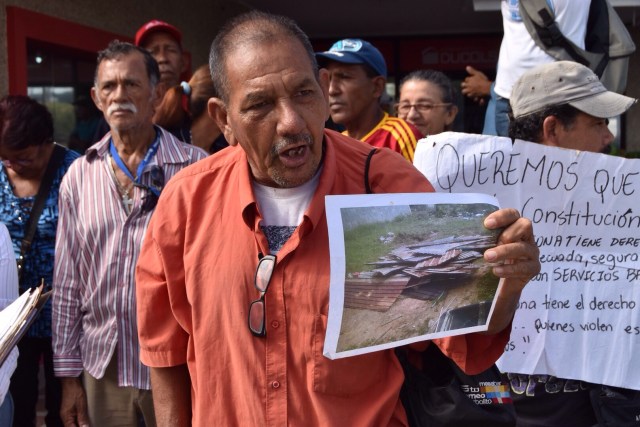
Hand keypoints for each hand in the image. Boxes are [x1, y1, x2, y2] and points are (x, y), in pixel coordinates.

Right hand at [60, 377, 89, 426]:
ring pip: (72, 423)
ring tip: (86, 424)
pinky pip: (72, 419)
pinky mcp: (68, 410)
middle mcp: (64, 417)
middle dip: (79, 426)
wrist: (71, 382)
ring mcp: (66, 413)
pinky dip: (77, 421)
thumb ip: (82, 418)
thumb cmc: (75, 392)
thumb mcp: (81, 405)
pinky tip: (83, 420)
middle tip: (87, 425)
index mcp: (66, 417)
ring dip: (78, 424)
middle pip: (71, 426)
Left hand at [461, 66, 491, 105]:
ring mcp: (472, 93)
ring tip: (472, 92)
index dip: (468, 80)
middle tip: (468, 87)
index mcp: (469, 82)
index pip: (466, 80)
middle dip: (465, 89)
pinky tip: (478, 98)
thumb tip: (467, 67)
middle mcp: (469, 88)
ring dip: (469, 94)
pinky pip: (475, 99)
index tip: (471, 79)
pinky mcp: (476, 97)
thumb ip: (472, 71)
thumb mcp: (478, 74)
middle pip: (463, 90)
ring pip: (468, 95)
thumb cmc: (483, 80)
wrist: (488, 88)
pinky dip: (476, 99)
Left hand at [483, 208, 539, 332]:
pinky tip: (496, 271)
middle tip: (491, 245)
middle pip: (524, 225)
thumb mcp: (486, 246)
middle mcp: (526, 237)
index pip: (513, 214)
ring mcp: (532, 252)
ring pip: (523, 247)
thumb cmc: (493, 260)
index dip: (501, 216)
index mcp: (514, 226)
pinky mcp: (534, 268)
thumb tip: (457, 234)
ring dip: (505, 251)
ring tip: (488, 257)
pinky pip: (525, 266)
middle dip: (506, 234)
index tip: (486, 224)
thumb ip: (481, 238)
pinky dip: (509, 269)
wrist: (502, 284)